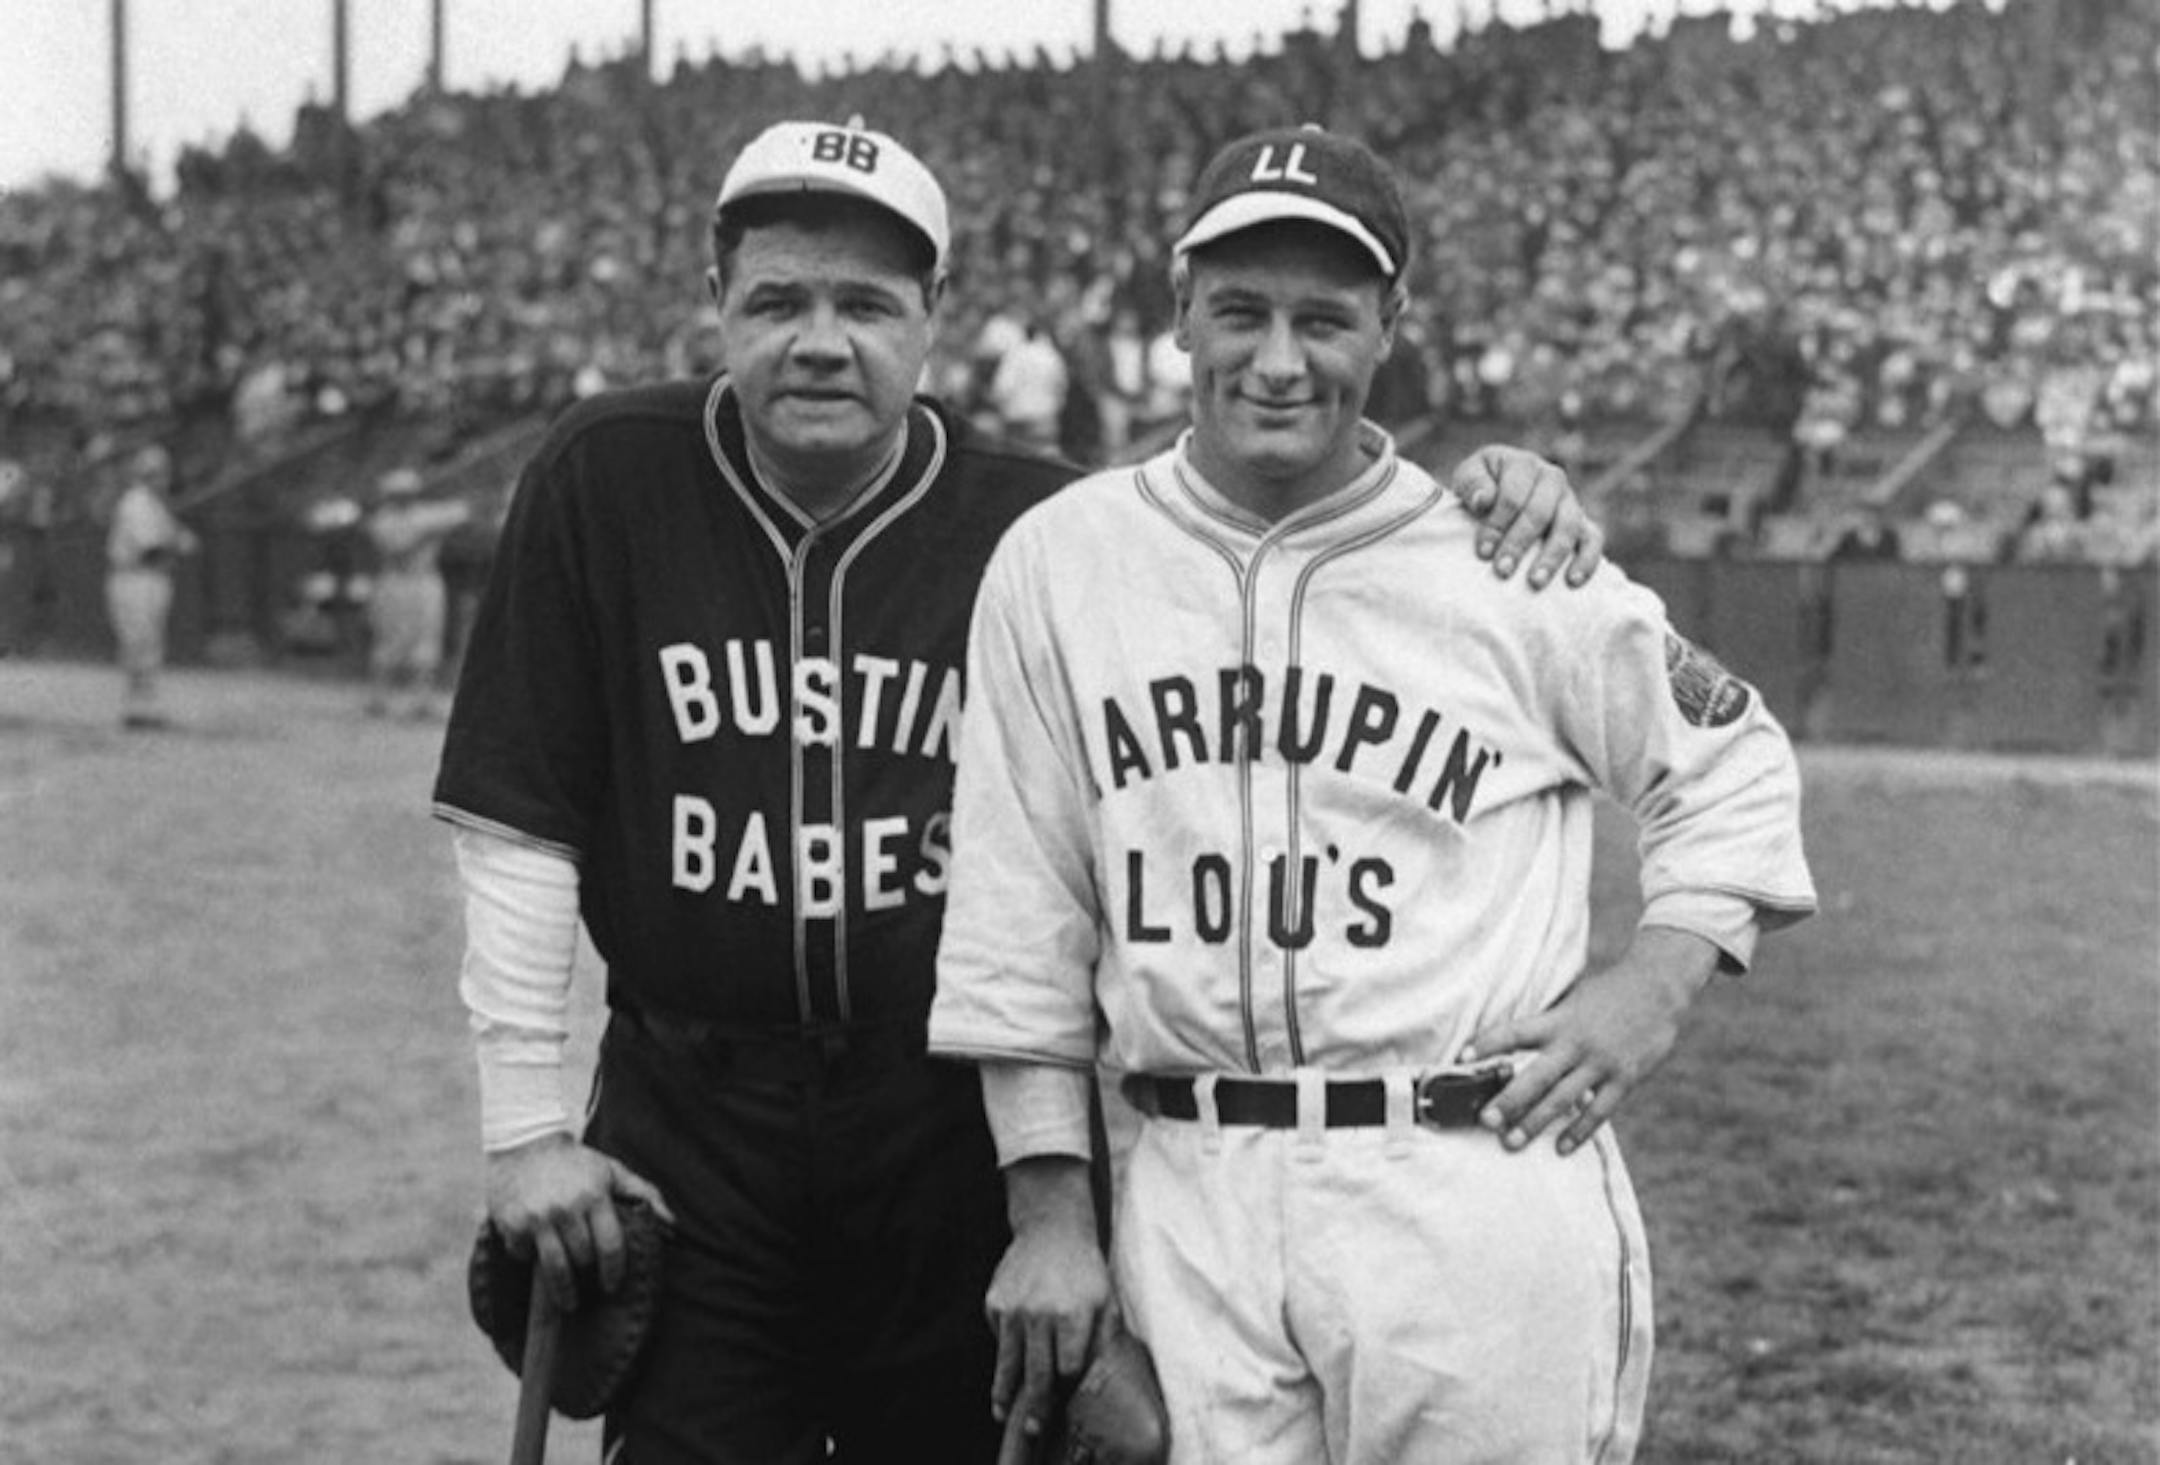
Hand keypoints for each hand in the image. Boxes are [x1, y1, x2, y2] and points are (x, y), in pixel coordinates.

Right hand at [484, 1133, 674, 1311]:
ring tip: (568, 1302)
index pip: (610, 1245)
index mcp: (594, 1196)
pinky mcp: (512, 1223)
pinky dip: (528, 1258)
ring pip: (555, 1266)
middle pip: (582, 1257)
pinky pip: (523, 1254)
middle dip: (587, 1271)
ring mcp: (537, 1217)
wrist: (525, 1142)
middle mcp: (566, 1208)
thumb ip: (643, 1193)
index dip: (614, 1270)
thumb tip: (671, 1223)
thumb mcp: (611, 1171)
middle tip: (588, 1284)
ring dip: (562, 1288)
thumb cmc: (575, 1161)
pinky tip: (534, 1255)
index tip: (613, 1285)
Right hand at [989, 1157, 1111, 1464]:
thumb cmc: (1085, 1270)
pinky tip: (1015, 1342)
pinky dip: (1005, 1345)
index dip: (1065, 1383)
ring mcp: (1013, 1308)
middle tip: (1033, 1428)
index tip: (1062, 1396)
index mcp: (1074, 1315)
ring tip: (1001, 1411)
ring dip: (1004, 1390)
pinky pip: (998, 1336)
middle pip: (1036, 1372)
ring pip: (1008, 1361)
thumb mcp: (1105, 1300)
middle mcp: (1041, 1314)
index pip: (1067, 1367)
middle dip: (1034, 1405)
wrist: (1052, 1227)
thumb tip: (1092, 1380)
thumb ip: (1102, 1340)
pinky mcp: (994, 1302)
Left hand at [1450, 445, 1605, 588]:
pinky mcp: (1583, 523)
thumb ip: (1472, 483)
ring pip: (1568, 526)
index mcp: (1523, 465)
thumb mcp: (1468, 477)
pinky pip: (1593, 539)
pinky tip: (1572, 581)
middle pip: (1540, 512)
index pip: (1513, 496)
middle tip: (1502, 570)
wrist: (1498, 492)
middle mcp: (1552, 479)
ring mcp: (1570, 501)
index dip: (1497, 524)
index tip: (1483, 552)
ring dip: (1552, 555)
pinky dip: (1587, 559)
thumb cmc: (1481, 487)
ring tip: (1534, 582)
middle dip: (1519, 543)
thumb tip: (1483, 499)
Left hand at [1461, 929, 1719, 1155]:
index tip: (1462, 1056)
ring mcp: (1601, 1063)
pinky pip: (1598, 1111)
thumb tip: (1513, 1042)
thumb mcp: (1573, 1000)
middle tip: (1485, 1120)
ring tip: (1511, 1143)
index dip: (1488, 1043)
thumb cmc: (1609, 992)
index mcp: (1559, 1019)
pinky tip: (1561, 1147)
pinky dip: (1579, 1131)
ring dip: (1535, 1123)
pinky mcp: (1625, 1078)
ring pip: (1562, 1099)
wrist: (1659, 987)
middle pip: (1536, 1075)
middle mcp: (1576, 1042)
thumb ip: (1548, 1022)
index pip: (1515, 1031)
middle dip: (1509, 1100)